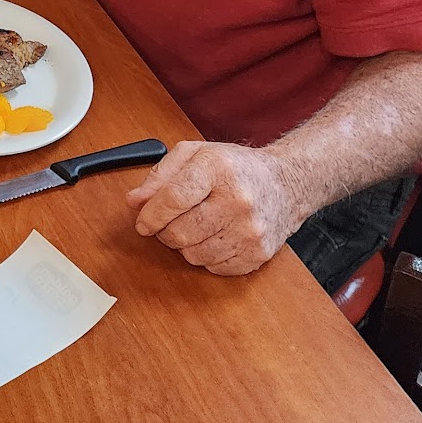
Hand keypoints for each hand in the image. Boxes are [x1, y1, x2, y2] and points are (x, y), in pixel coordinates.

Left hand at [124, 140, 305, 275]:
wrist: (286, 185)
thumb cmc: (235, 168)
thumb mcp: (195, 155)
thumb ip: (160, 175)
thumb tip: (135, 201)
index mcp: (217, 168)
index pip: (174, 197)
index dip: (151, 214)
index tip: (143, 222)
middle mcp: (238, 200)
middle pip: (181, 231)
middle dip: (165, 231)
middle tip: (168, 223)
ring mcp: (251, 230)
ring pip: (194, 254)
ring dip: (185, 245)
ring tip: (195, 226)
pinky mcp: (259, 253)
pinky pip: (215, 267)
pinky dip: (205, 257)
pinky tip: (214, 238)